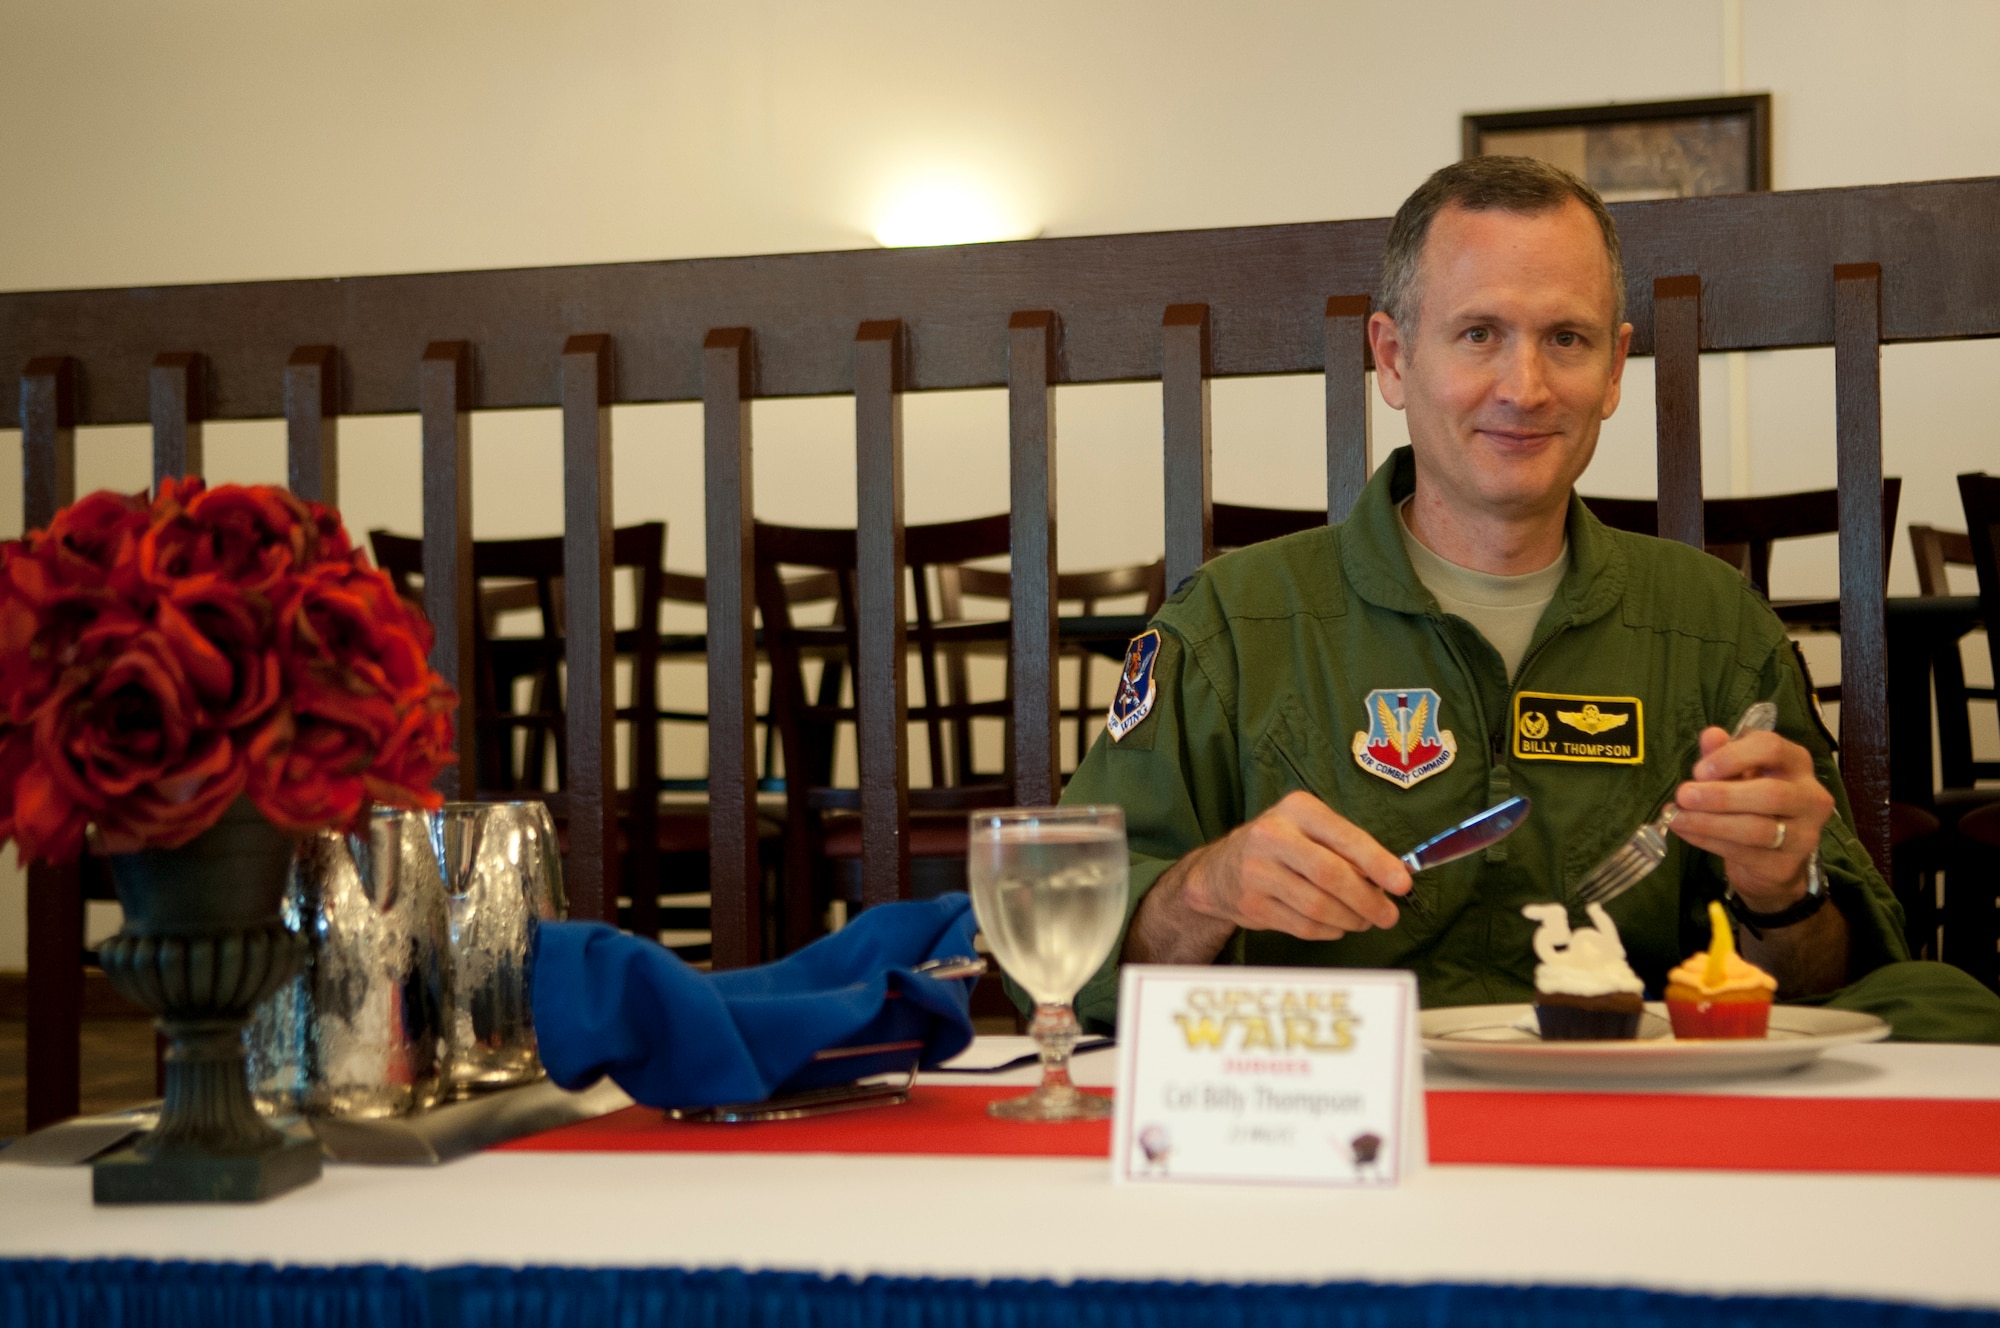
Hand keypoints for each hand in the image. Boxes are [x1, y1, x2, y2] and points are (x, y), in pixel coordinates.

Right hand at [1175, 790, 1411, 940]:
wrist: (1220, 869)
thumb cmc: (1281, 846)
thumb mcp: (1310, 829)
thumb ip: (1348, 847)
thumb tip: (1395, 875)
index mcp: (1297, 809)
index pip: (1345, 837)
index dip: (1378, 863)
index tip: (1402, 884)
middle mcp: (1272, 835)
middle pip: (1332, 875)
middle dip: (1368, 900)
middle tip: (1389, 915)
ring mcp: (1257, 871)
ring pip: (1318, 906)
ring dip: (1351, 919)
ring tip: (1365, 920)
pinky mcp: (1252, 904)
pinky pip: (1303, 926)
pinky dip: (1329, 931)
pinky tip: (1338, 925)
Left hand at [1670, 727, 1833, 910]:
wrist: (1768, 858)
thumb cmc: (1751, 802)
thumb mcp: (1735, 772)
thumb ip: (1722, 754)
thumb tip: (1711, 735)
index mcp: (1796, 763)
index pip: (1771, 748)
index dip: (1732, 757)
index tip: (1699, 770)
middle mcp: (1810, 797)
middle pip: (1770, 793)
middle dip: (1721, 795)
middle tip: (1683, 795)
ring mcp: (1804, 834)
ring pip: (1757, 828)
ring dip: (1710, 822)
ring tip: (1676, 818)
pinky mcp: (1787, 865)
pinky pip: (1744, 853)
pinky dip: (1709, 841)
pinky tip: (1686, 832)